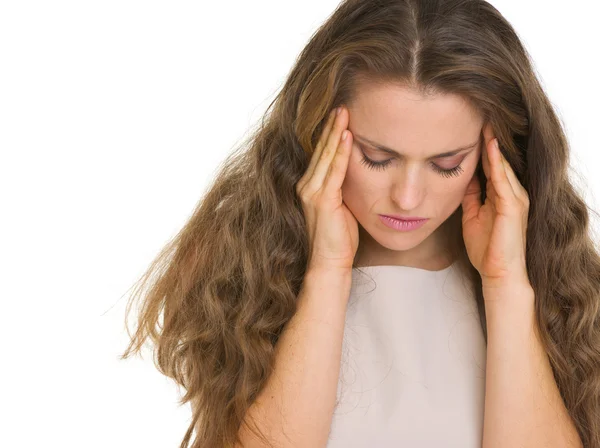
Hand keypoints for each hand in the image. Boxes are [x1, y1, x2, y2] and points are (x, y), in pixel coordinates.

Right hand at [295, 106, 357, 271]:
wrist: (330, 262)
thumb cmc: (339, 239)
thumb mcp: (342, 206)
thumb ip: (343, 188)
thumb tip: (357, 172)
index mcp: (310, 187)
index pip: (321, 154)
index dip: (330, 134)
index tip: (339, 115)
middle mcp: (307, 186)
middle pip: (321, 150)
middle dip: (332, 126)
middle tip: (342, 103)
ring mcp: (312, 192)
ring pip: (326, 156)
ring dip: (335, 132)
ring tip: (343, 111)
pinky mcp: (322, 200)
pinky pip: (334, 170)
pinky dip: (340, 152)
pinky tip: (347, 135)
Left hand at [460, 122, 530, 289]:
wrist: (498, 273)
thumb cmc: (486, 248)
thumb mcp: (472, 215)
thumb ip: (471, 196)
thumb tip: (463, 178)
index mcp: (502, 195)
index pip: (492, 163)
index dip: (483, 145)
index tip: (471, 124)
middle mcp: (512, 192)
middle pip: (500, 159)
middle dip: (490, 137)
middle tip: (481, 111)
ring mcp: (516, 198)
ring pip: (503, 164)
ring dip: (494, 143)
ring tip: (485, 120)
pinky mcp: (514, 206)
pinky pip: (504, 179)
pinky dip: (497, 162)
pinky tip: (490, 146)